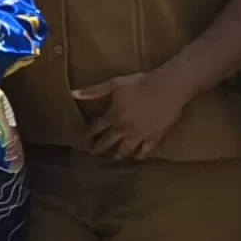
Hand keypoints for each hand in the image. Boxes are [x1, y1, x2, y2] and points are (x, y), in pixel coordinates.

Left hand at [73, 66, 197, 160]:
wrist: (168, 87)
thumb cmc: (140, 83)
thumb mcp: (114, 84)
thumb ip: (94, 91)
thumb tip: (73, 94)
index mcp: (114, 115)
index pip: (96, 129)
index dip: (86, 135)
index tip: (80, 142)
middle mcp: (125, 128)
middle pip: (109, 142)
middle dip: (99, 148)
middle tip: (93, 153)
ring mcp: (141, 133)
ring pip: (127, 149)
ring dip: (119, 154)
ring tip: (114, 157)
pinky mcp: (156, 135)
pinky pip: (147, 150)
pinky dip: (141, 155)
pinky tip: (138, 157)